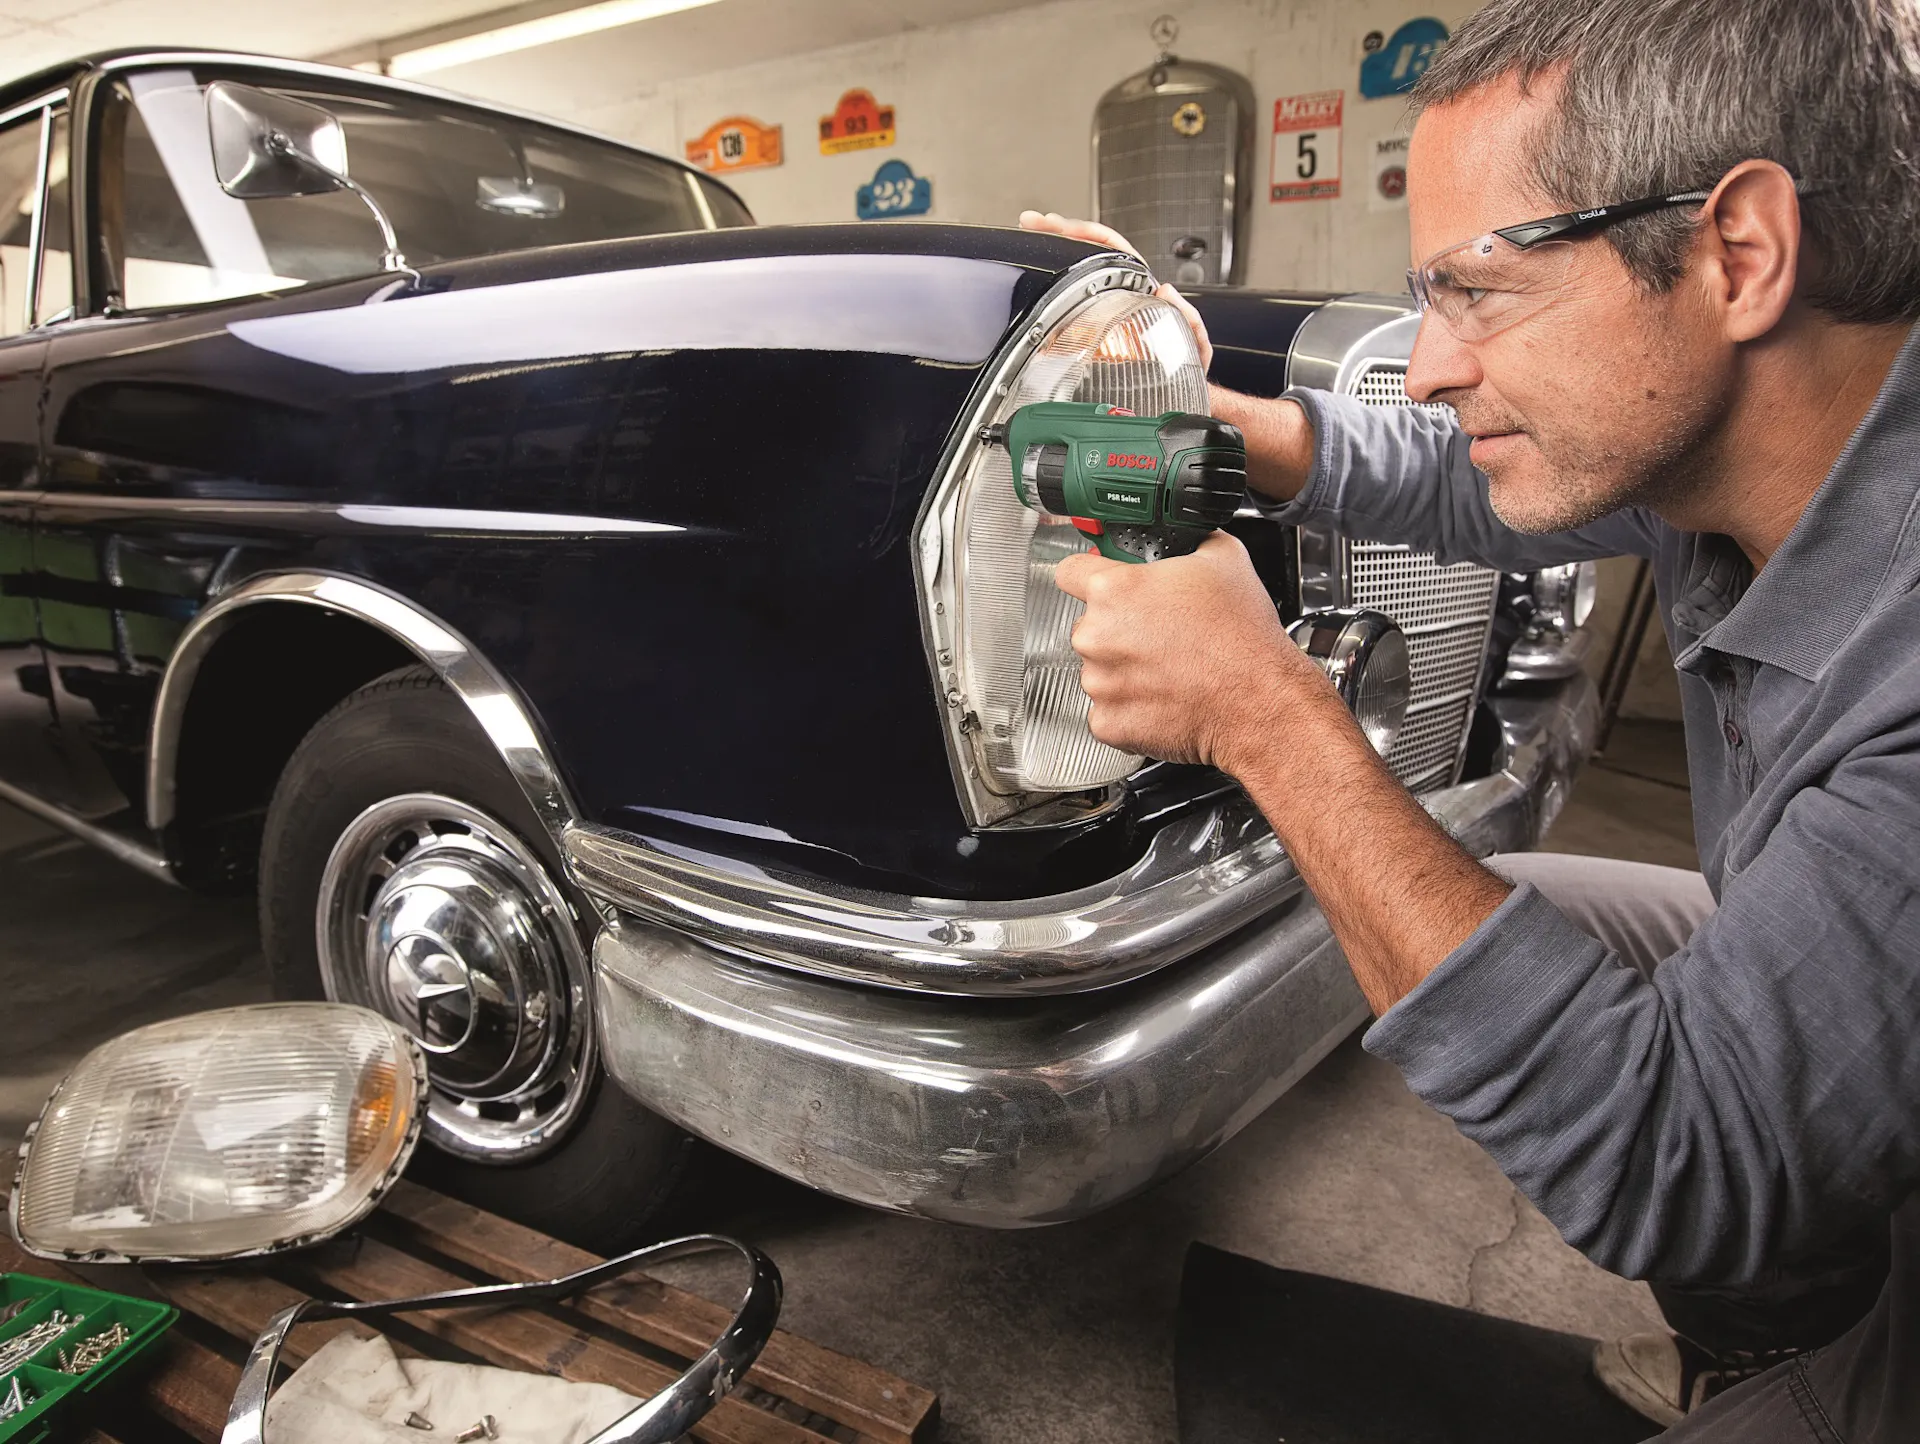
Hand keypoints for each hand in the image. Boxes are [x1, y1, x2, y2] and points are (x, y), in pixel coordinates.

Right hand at [1018, 210, 1213, 373]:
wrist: (1175, 393)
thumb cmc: (1185, 367)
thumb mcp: (1193, 341)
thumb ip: (1187, 316)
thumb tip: (1165, 290)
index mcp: (1142, 291)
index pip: (1114, 251)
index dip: (1088, 234)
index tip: (1064, 227)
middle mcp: (1121, 294)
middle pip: (1089, 253)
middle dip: (1060, 232)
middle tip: (1035, 223)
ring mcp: (1106, 309)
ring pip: (1077, 273)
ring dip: (1052, 252)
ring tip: (1030, 235)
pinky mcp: (1093, 328)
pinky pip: (1070, 304)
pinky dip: (1051, 289)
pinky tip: (1033, 280)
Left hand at [1052, 531, 1339, 773]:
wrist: (1259, 701)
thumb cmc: (1242, 638)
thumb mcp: (1225, 559)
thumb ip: (1189, 541)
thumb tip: (1185, 535)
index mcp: (1114, 590)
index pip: (1070, 571)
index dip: (1088, 572)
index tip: (1099, 581)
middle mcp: (1096, 636)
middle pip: (1089, 624)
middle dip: (1117, 627)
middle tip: (1158, 633)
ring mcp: (1099, 682)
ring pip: (1098, 668)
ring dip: (1123, 668)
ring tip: (1167, 668)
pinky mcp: (1108, 722)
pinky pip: (1108, 709)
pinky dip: (1129, 706)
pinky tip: (1162, 696)